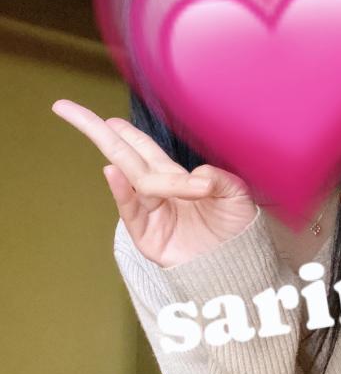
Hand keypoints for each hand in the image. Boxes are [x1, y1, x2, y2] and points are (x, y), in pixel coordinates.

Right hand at [51, 100, 256, 267]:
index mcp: (177, 179)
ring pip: (129, 177)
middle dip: (98, 132)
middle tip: (67, 108)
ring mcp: (151, 214)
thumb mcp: (237, 195)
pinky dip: (122, 192)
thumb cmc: (238, 229)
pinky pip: (133, 211)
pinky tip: (113, 171)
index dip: (125, 133)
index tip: (106, 118)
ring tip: (99, 129)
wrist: (240, 265)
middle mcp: (158, 192)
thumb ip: (219, 178)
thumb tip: (197, 176)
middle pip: (125, 155)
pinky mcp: (149, 237)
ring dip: (114, 152)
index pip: (144, 149)